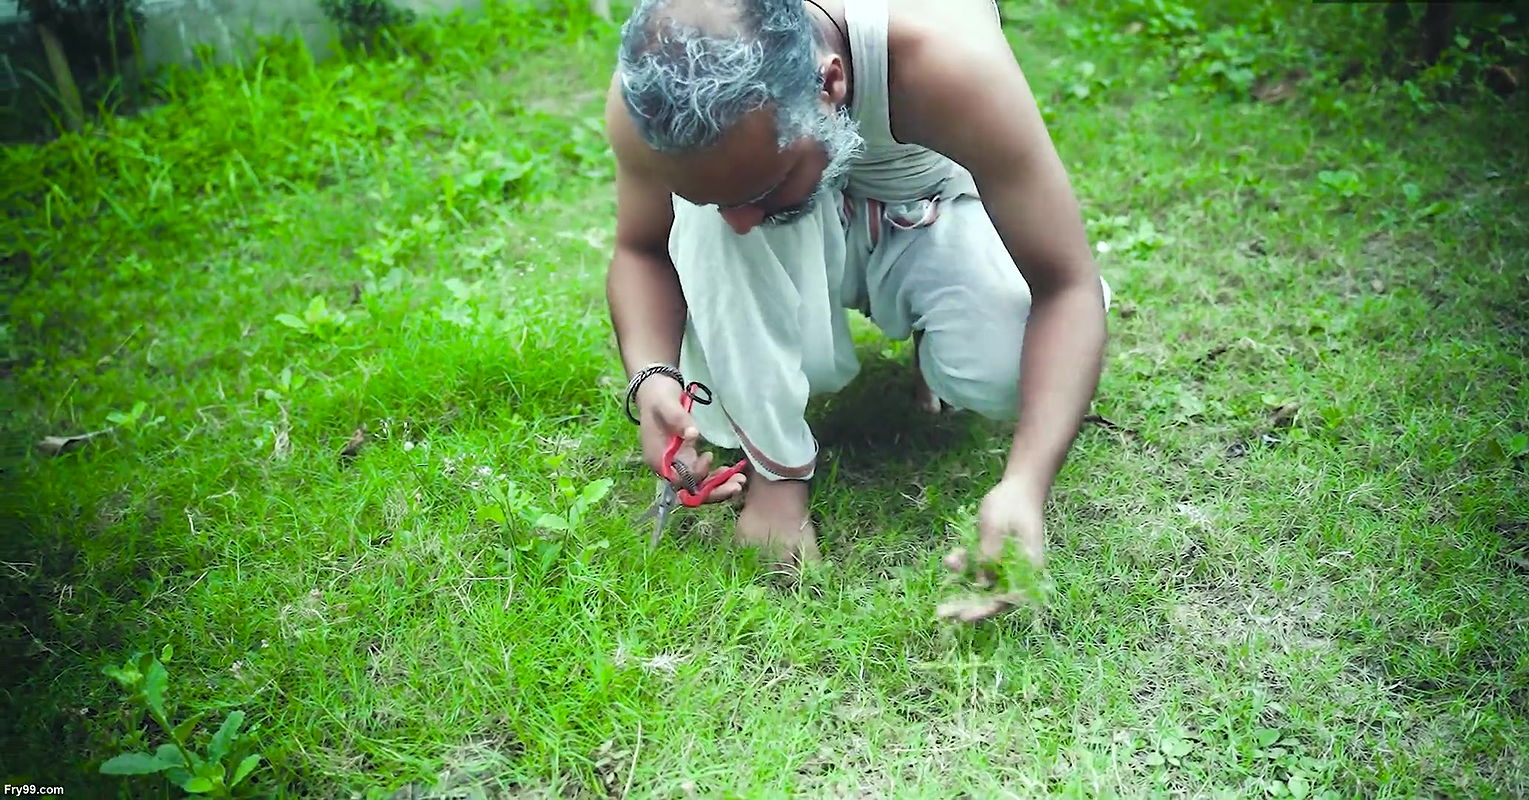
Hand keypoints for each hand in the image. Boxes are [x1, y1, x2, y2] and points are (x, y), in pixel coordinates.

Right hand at [635, 377, 745, 503]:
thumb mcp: (666, 404)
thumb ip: (678, 420)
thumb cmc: (658, 396)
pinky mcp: (686, 458)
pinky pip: (702, 475)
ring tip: (740, 481)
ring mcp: (677, 463)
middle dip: (714, 491)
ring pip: (698, 485)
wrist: (655, 389)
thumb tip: (694, 435)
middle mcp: (666, 467)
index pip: (677, 479)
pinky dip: (716, 477)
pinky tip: (731, 472)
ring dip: (719, 486)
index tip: (709, 457)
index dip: (695, 476)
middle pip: (690, 489)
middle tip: (737, 486)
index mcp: (657, 458)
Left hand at [936, 475, 1046, 622]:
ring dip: (961, 587)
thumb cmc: (1011, 505)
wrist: (1018, 487)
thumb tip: (981, 585)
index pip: (1008, 599)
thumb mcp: (996, 527)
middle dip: (966, 606)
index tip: (965, 616)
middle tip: (942, 613)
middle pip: (992, 598)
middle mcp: (1017, 573)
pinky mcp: (993, 557)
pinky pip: (976, 570)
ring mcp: (1005, 566)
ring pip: (981, 586)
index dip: (985, 610)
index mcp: (1028, 569)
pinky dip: (963, 567)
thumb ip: (989, 555)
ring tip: (942, 586)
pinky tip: (951, 558)